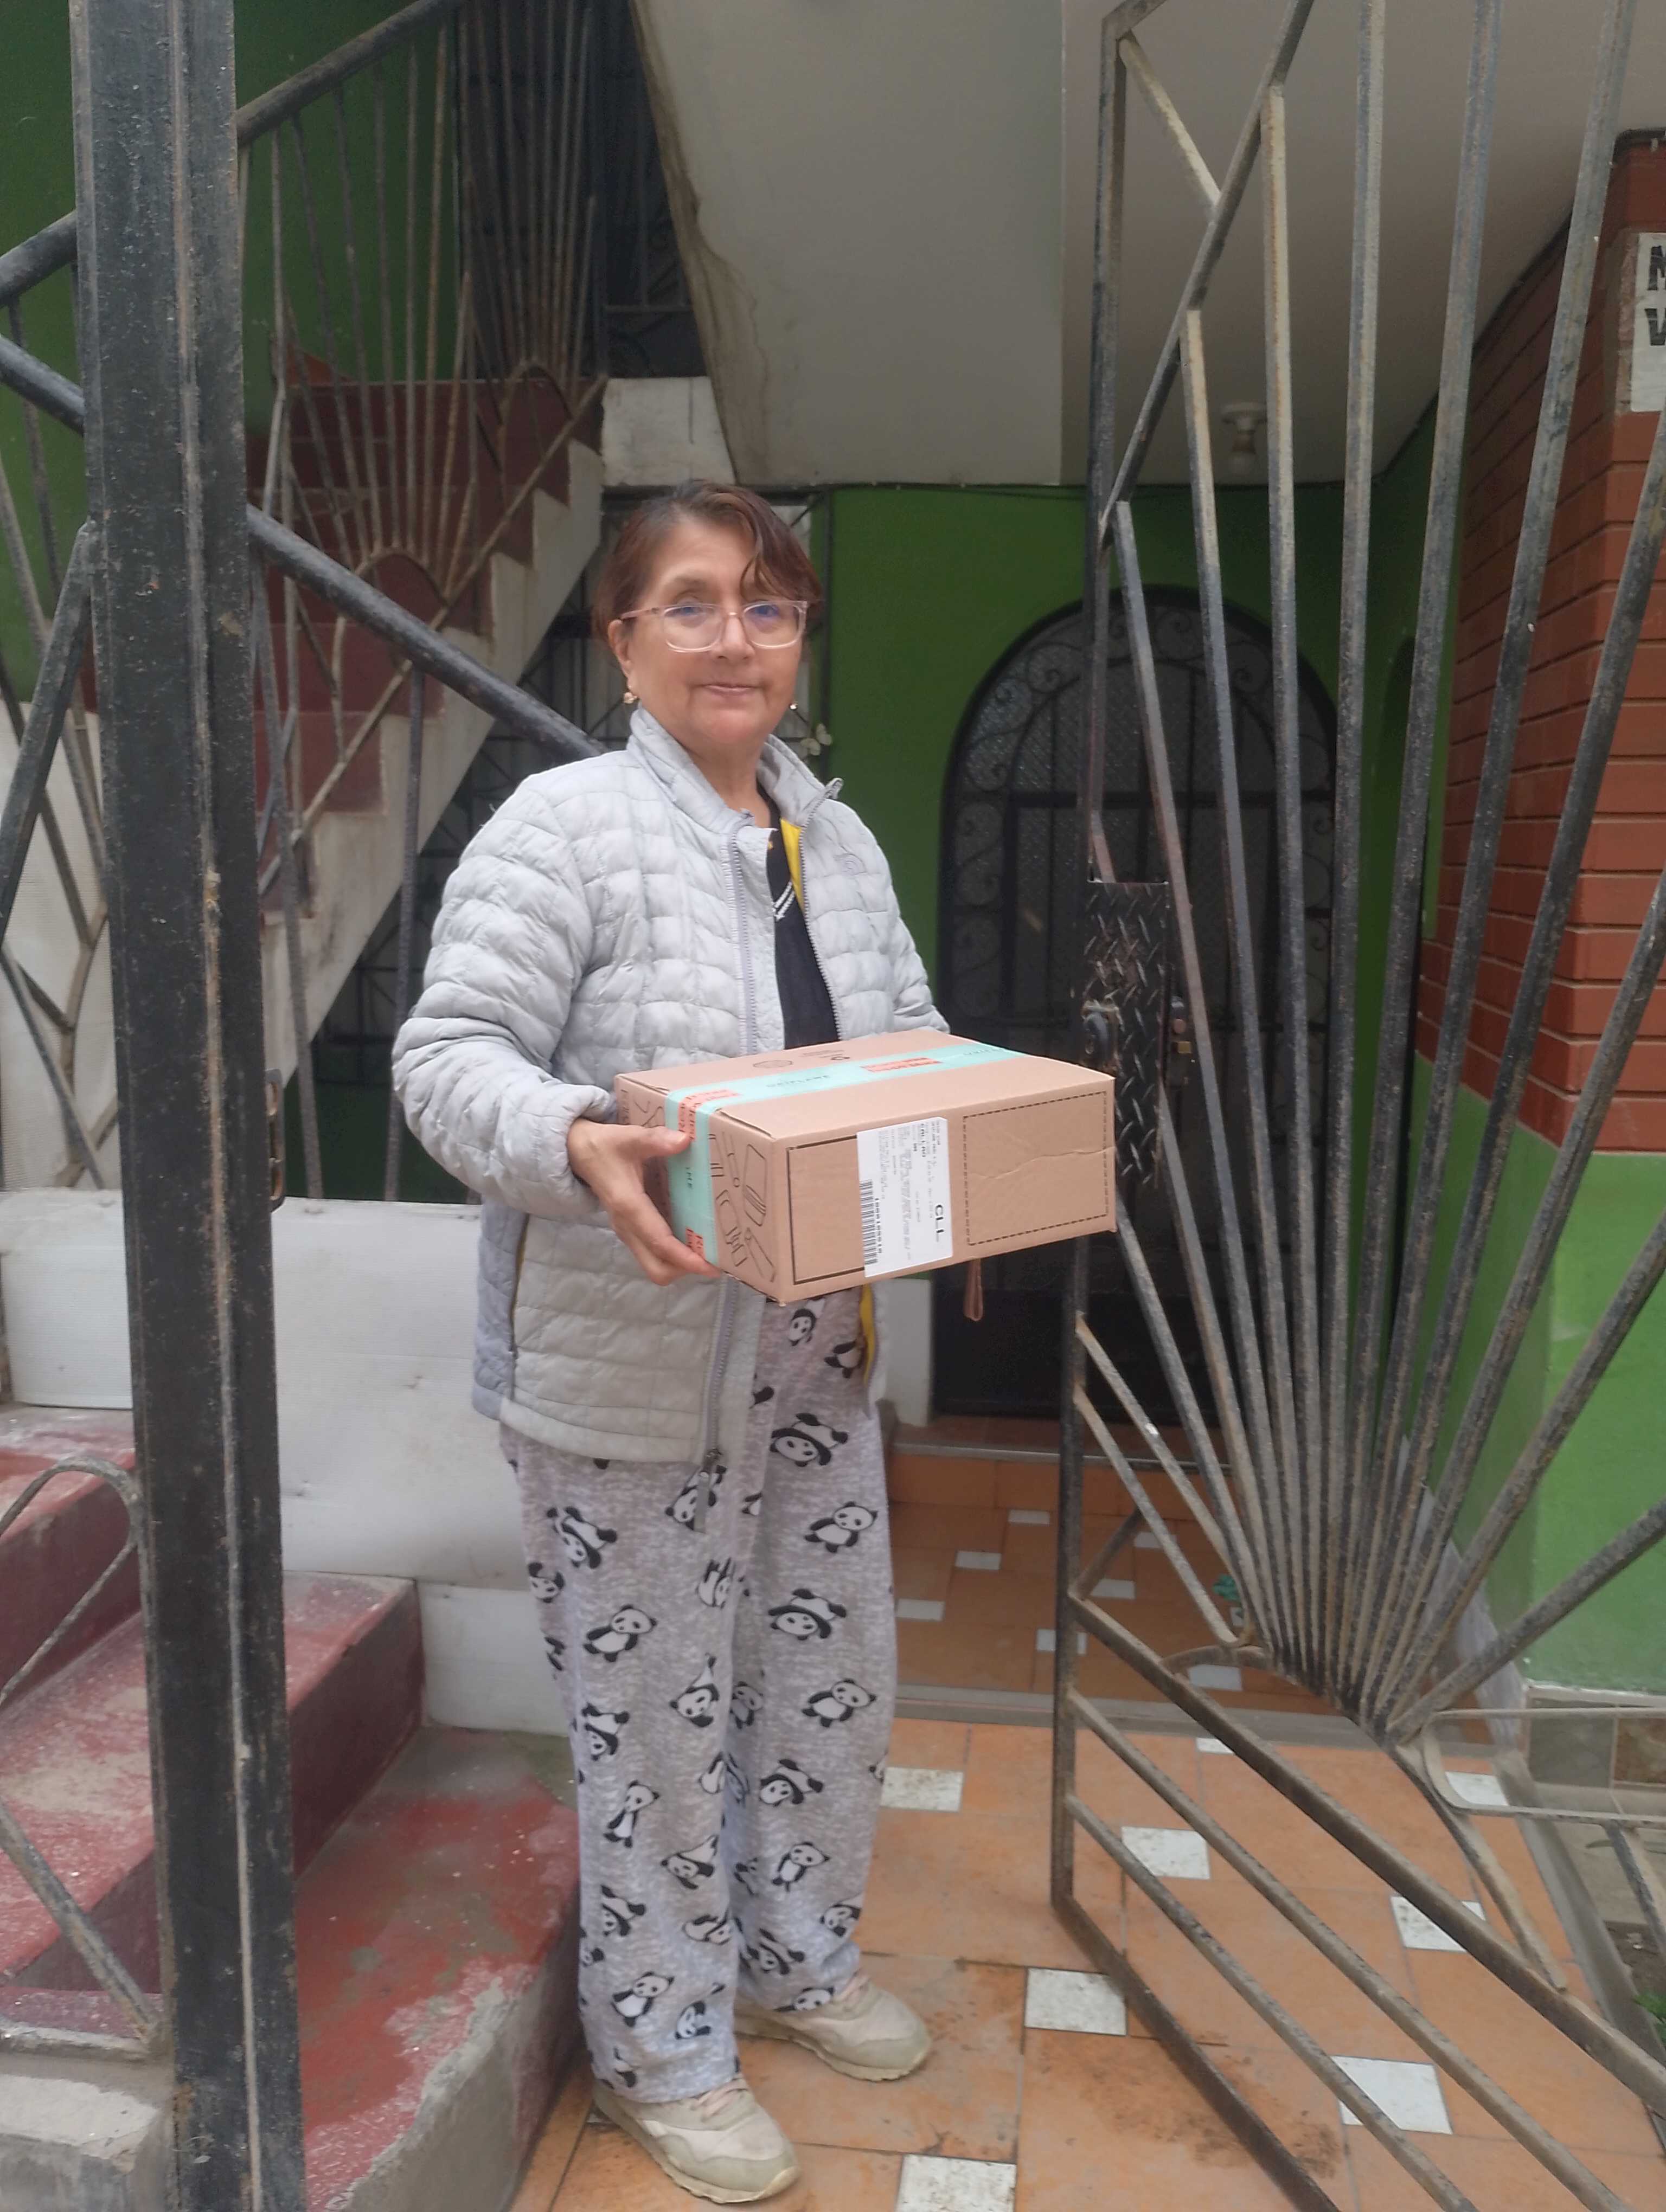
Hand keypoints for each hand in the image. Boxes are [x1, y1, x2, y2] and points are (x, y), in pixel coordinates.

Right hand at [567, 1119, 721, 1286]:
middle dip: (685, 1269)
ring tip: (711, 1253)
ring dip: (681, 1264)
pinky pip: (654, 1254)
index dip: (685, 1258)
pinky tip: (695, 1240)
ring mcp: (628, 1232)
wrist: (578, 1153)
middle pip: (657, 1269)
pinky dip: (674, 1255)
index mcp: (628, 1207)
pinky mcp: (631, 1231)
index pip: (659, 1242)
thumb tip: (684, 1140)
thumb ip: (655, 1139)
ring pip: (655, 1265)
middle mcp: (627, 1227)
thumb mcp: (629, 1137)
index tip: (710, 1266)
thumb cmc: (605, 1146)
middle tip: (716, 1260)